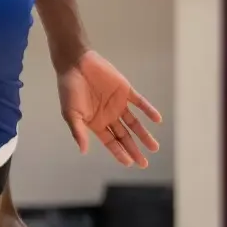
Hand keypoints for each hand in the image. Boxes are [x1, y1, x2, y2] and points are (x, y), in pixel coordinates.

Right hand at [58, 51, 163, 168]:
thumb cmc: (69, 89)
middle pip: (124, 136)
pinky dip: (148, 110)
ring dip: (144, 134)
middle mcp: (109, 116)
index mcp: (96, 123)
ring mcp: (118, 103)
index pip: (111, 141)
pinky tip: (157, 119)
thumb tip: (83, 151)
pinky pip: (140, 102)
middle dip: (134, 150)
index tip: (129, 163)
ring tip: (154, 147)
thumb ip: (78, 132)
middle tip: (144, 163)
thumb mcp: (70, 113)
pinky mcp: (125, 90)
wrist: (75, 63)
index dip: (119, 153)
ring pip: (134, 123)